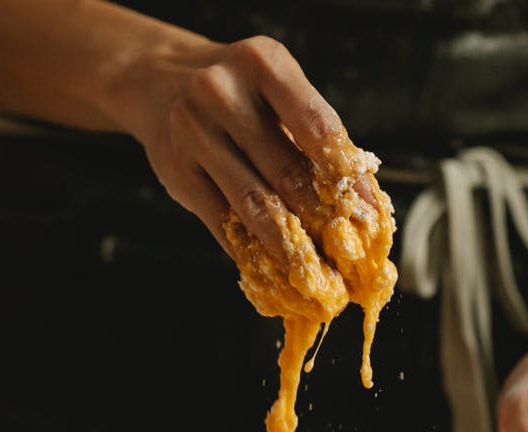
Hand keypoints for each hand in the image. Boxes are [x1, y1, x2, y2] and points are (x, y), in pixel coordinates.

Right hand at [106, 33, 362, 259]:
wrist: (159, 82)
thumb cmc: (240, 94)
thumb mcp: (276, 91)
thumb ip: (313, 136)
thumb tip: (362, 201)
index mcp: (263, 64)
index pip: (317, 126)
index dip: (348, 175)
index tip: (368, 213)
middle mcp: (222, 92)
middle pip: (287, 169)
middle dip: (323, 218)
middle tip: (348, 255)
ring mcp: (193, 131)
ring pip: (254, 202)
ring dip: (291, 245)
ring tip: (317, 270)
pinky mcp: (177, 171)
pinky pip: (222, 221)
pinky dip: (252, 251)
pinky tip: (275, 268)